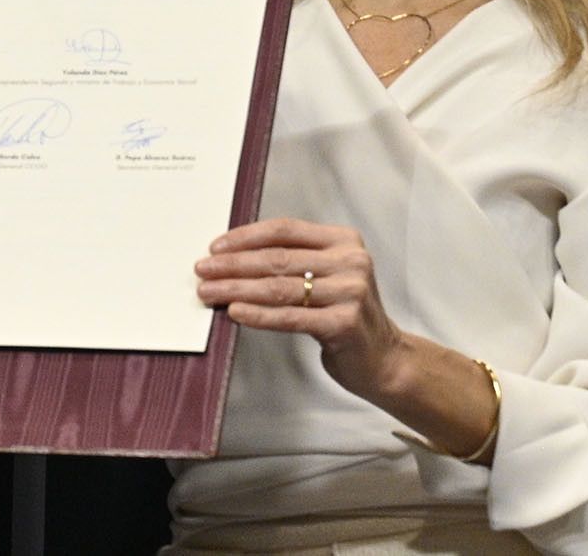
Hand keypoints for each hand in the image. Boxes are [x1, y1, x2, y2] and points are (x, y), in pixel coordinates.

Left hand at [194, 217, 408, 400]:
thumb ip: (295, 262)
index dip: (246, 236)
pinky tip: (235, 312)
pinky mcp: (344, 323)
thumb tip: (233, 258)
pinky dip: (258, 314)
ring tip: (209, 292)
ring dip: (237, 289)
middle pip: (279, 258)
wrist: (384, 358)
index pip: (285, 230)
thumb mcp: (328, 276)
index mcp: (343, 240)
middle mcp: (350, 261)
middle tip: (203, 270)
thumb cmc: (345, 314)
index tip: (216, 247)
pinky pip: (290, 317)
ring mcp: (350, 292)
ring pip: (279, 287)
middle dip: (234, 264)